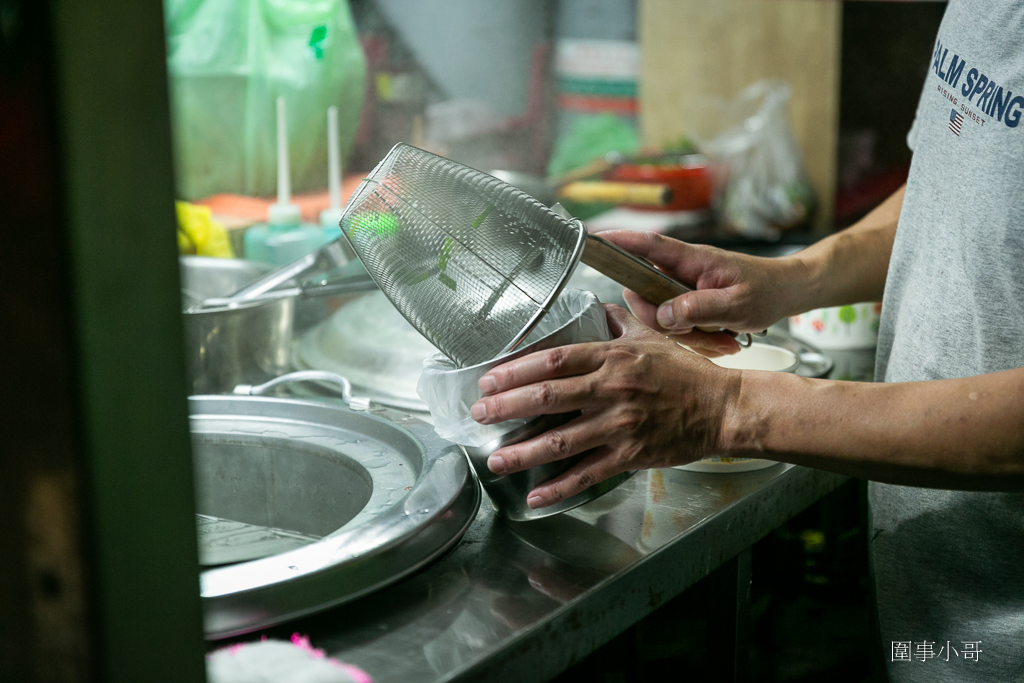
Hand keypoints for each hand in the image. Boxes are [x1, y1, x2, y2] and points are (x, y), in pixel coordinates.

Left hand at [471, 305, 740, 508]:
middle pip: (548, 398)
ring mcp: (621, 425)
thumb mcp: (652, 338)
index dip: (517, 370)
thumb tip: (598, 307)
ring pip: (562, 440)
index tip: (489, 379)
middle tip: (478, 414)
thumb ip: (620, 323)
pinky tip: (534, 495)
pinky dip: (559, 487)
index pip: (554, 360)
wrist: (724, 408)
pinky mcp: (632, 454)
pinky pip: (588, 473)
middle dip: (507, 407)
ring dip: (523, 452)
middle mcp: (612, 389)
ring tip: (494, 459)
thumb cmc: (688, 373)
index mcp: (613, 357)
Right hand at [599, 231, 811, 356]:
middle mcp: (682, 272)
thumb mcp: (736, 304)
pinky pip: (678, 329)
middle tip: (698, 334)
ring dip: (690, 337)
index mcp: (692, 260)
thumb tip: (663, 315)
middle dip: (667, 324)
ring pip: (662, 319)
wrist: (788, 293)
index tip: (595, 240)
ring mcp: (684, 290)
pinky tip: (722, 341)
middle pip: (646, 296)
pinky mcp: (690, 306)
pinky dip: (698, 341)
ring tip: (722, 339)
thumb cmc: (767, 290)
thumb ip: (698, 309)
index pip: (648, 245)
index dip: (620, 242)